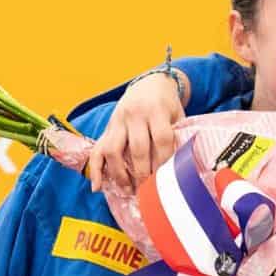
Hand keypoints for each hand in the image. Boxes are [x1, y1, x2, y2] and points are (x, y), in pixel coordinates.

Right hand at [88, 71, 184, 195]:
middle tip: (149, 192)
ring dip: (120, 174)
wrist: (149, 84)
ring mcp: (118, 122)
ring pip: (114, 150)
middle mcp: (134, 115)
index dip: (165, 160)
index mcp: (156, 110)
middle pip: (138, 148)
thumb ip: (177, 135)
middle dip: (143, 173)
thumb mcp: (177, 114)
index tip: (168, 178)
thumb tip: (180, 168)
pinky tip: (98, 187)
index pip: (162, 139)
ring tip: (128, 190)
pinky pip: (97, 150)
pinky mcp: (107, 128)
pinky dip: (96, 170)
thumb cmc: (167, 105)